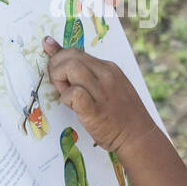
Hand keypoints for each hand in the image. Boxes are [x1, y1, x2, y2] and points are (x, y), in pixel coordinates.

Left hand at [43, 37, 152, 153]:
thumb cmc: (122, 115)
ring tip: (66, 95)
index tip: (48, 49)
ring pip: (70, 68)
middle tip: (59, 85)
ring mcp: (101, 92)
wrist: (138, 136)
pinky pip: (74, 93)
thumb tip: (67, 64)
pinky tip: (73, 106)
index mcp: (109, 68)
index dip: (59, 55)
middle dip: (56, 67)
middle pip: (71, 56)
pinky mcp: (95, 110)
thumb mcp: (112, 87)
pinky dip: (67, 98)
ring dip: (60, 80)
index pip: (77, 52)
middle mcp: (106, 75)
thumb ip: (91, 76)